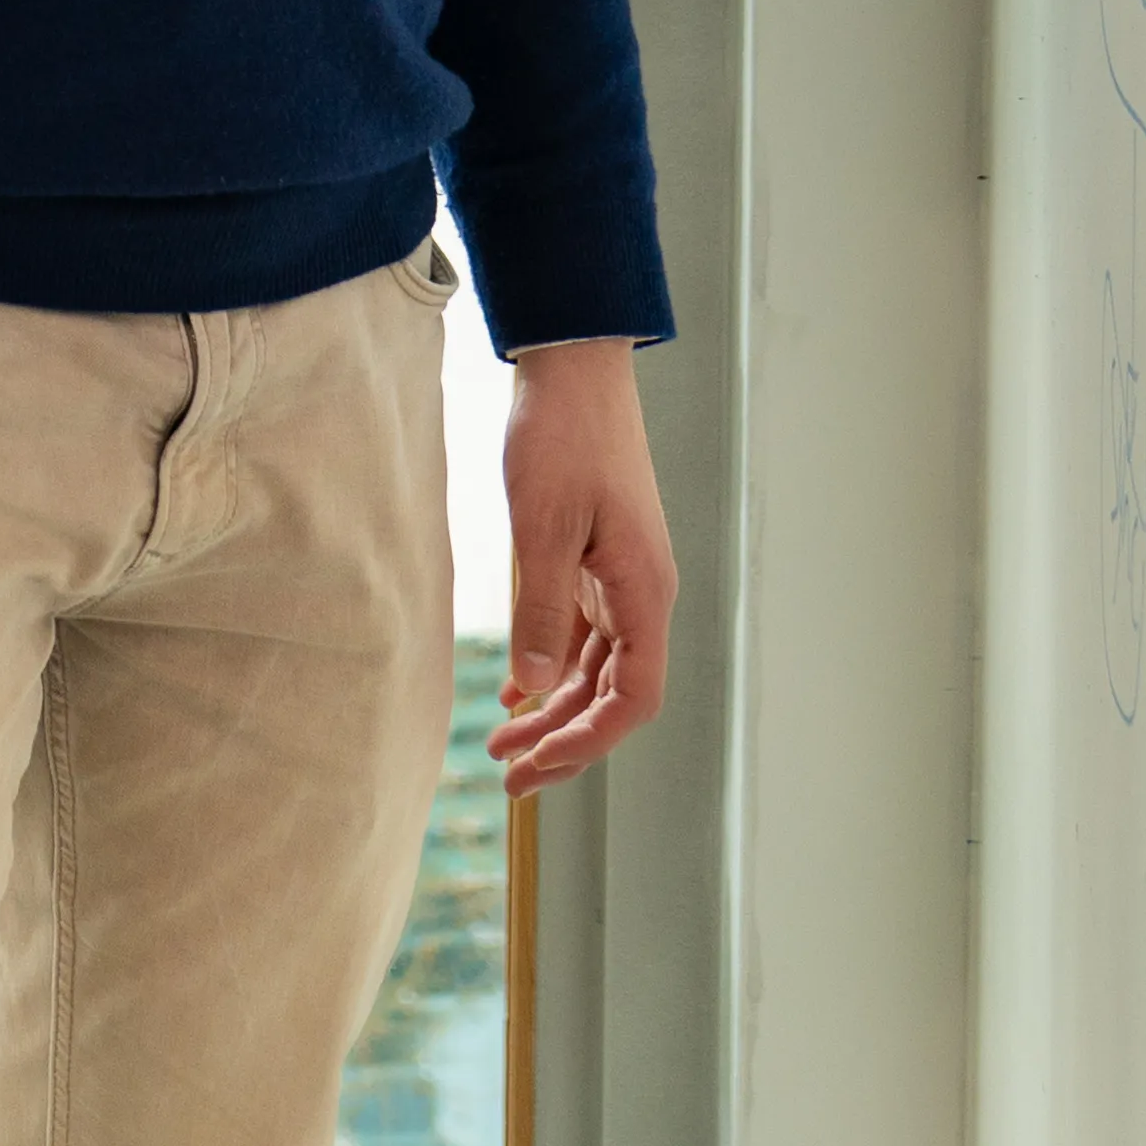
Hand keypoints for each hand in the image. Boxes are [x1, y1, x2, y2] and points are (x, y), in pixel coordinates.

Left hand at [487, 334, 675, 790]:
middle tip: (510, 778)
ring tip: (501, 744)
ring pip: (594, 668)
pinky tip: (517, 690)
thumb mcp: (542, 526)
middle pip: (612, 693)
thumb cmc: (564, 437)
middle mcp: (642, 594)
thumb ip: (540, 611)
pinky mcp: (597, 559)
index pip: (632, 698)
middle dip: (564, 740)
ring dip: (552, 708)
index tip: (535, 766)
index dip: (587, 741)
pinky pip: (580, 633)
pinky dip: (550, 665)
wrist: (573, 367)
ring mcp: (621, 577)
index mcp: (644, 593)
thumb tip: (533, 689)